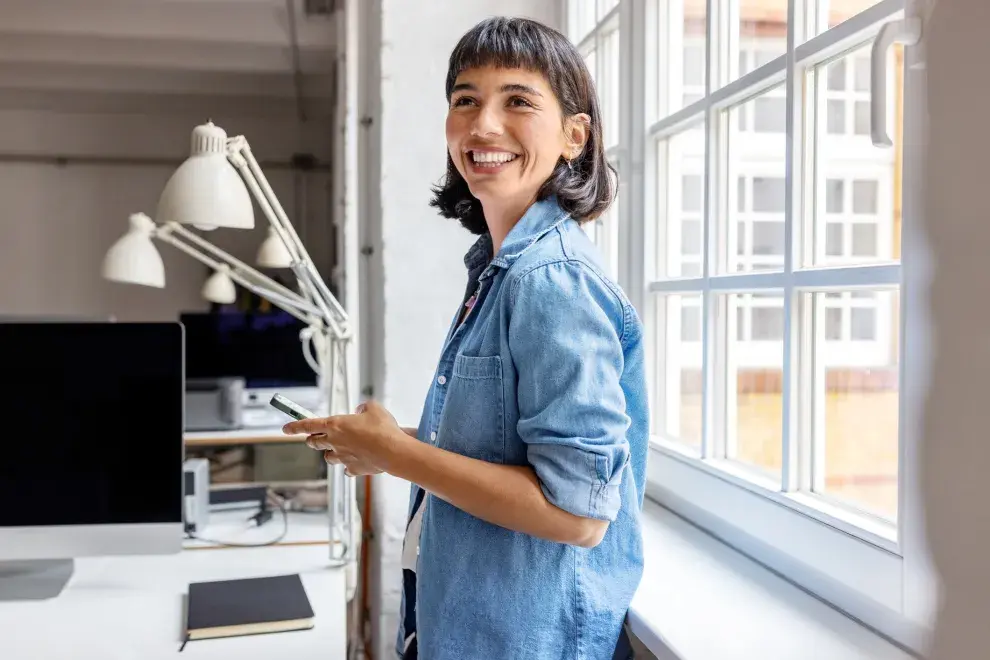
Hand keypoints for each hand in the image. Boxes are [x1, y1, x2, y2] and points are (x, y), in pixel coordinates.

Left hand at [282, 401, 407, 476]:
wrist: (392, 451)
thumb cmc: (382, 428)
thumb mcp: (373, 408)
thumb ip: (363, 407)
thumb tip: (360, 410)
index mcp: (336, 425)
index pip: (308, 425)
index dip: (295, 426)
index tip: (285, 429)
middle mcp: (335, 442)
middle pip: (315, 442)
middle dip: (313, 440)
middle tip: (314, 438)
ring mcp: (343, 457)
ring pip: (328, 457)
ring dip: (330, 452)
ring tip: (338, 449)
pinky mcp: (353, 469)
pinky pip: (346, 468)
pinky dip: (348, 465)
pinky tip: (355, 462)